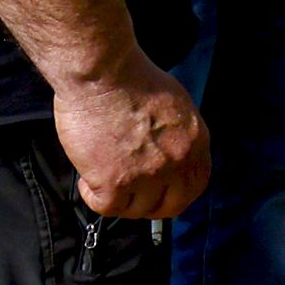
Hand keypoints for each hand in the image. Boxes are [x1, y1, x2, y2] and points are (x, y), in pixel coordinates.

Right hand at [56, 59, 213, 220]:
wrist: (104, 74)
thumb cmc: (132, 79)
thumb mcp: (175, 105)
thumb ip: (177, 135)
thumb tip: (166, 153)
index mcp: (196, 142)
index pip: (196, 185)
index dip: (176, 195)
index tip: (160, 194)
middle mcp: (177, 163)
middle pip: (170, 206)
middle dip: (149, 206)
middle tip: (129, 195)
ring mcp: (147, 175)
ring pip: (136, 210)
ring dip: (119, 199)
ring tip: (102, 178)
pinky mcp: (115, 182)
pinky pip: (107, 208)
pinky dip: (93, 197)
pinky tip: (87, 180)